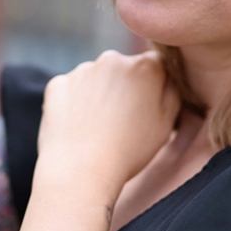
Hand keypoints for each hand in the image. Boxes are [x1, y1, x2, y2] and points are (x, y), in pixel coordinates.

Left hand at [36, 51, 179, 197]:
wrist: (80, 171)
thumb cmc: (129, 151)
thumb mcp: (166, 124)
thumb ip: (172, 92)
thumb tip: (167, 78)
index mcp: (145, 67)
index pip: (156, 65)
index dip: (154, 86)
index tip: (146, 107)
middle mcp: (112, 59)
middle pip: (124, 68)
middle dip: (125, 87)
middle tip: (123, 121)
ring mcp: (82, 70)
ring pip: (96, 78)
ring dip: (100, 94)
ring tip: (99, 127)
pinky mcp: (58, 84)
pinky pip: (71, 89)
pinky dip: (75, 102)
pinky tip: (79, 126)